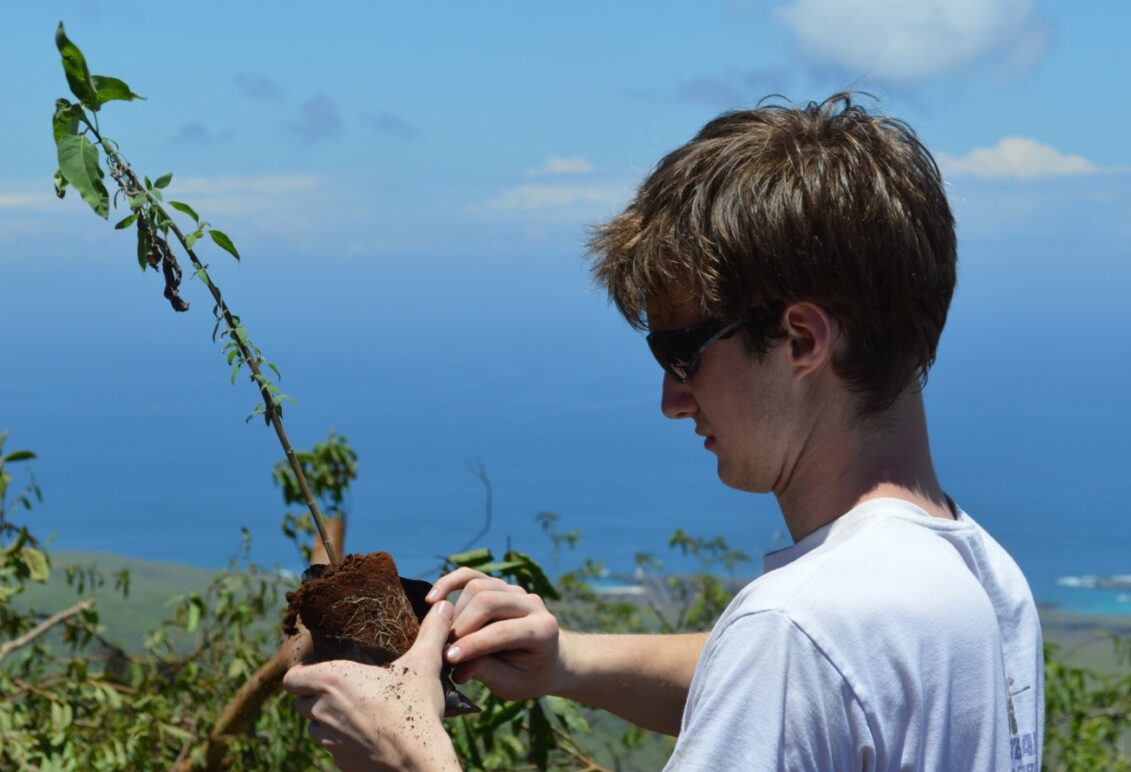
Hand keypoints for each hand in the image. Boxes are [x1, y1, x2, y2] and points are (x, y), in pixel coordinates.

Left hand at [283, 601, 459, 771]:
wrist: (418, 761)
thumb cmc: (416, 707)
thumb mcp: (425, 663)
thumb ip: (432, 630)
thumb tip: (444, 605)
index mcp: (333, 680)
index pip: (292, 677)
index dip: (302, 673)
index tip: (320, 670)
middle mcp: (322, 710)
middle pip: (301, 702)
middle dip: (315, 696)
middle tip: (342, 688)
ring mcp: (329, 740)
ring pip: (314, 727)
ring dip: (327, 720)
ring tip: (355, 712)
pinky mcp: (339, 762)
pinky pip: (332, 749)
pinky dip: (343, 742)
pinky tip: (368, 735)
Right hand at [426, 567, 560, 700]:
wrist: (544, 660)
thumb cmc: (527, 676)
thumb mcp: (510, 683)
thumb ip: (485, 670)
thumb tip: (454, 663)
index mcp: (543, 629)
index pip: (502, 631)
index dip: (473, 644)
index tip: (448, 660)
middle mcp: (532, 603)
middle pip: (488, 601)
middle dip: (461, 627)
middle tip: (444, 651)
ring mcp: (514, 590)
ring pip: (477, 587)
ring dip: (455, 613)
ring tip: (444, 638)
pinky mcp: (497, 584)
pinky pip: (470, 576)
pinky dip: (449, 583)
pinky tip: (432, 600)